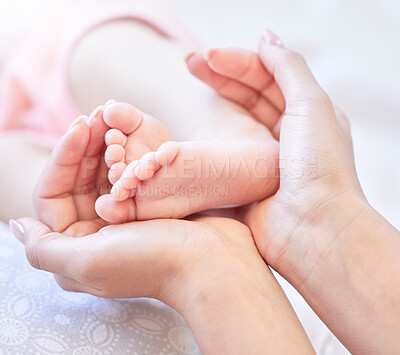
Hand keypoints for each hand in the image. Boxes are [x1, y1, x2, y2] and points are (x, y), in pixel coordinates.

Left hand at [10, 101, 314, 353]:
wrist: (212, 263)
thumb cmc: (151, 262)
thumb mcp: (85, 262)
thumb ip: (43, 248)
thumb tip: (16, 226)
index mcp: (77, 248)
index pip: (53, 196)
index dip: (62, 159)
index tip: (79, 127)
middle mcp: (97, 234)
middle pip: (78, 182)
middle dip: (85, 148)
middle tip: (95, 116)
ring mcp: (124, 220)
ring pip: (103, 175)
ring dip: (104, 147)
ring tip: (110, 118)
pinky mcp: (148, 210)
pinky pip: (128, 176)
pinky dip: (126, 154)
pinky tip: (129, 135)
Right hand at [186, 30, 365, 279]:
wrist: (312, 229)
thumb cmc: (318, 166)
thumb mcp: (312, 104)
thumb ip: (288, 67)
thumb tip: (266, 37)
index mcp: (307, 114)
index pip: (268, 78)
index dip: (239, 63)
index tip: (207, 56)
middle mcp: (286, 135)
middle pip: (248, 96)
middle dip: (221, 75)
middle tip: (188, 61)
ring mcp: (263, 159)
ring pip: (234, 121)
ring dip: (211, 102)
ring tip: (186, 85)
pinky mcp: (245, 182)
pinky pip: (225, 153)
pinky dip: (208, 137)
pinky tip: (191, 125)